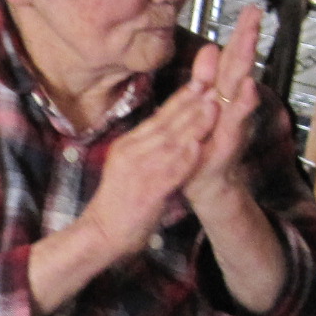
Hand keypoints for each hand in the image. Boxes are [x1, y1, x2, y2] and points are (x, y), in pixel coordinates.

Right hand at [80, 76, 217, 257]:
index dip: (179, 99)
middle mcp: (131, 152)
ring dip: (194, 124)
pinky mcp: (148, 190)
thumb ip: (145, 150)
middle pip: (165, 124)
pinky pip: (171, 170)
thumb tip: (167, 134)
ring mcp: (139, 170)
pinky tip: (198, 145)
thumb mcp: (126, 167)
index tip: (198, 83)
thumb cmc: (118, 204)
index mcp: (127, 145)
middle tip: (211, 84)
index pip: (157, 118)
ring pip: (171, 142)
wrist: (102, 232)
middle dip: (190, 104)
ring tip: (213, 107)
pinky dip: (186, 157)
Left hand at [182, 7, 262, 215]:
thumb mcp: (201, 104)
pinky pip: (236, 118)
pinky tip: (248, 87)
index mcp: (221, 92)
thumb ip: (206, 78)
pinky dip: (243, 103)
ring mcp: (232, 119)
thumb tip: (210, 48)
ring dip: (246, 63)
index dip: (240, 33)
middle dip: (247, 38)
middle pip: (239, 64)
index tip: (250, 9)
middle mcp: (231, 102)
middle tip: (255, 14)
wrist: (205, 180)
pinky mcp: (229, 138)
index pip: (232, 56)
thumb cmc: (205, 143)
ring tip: (250, 40)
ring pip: (239, 86)